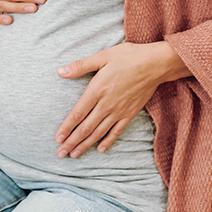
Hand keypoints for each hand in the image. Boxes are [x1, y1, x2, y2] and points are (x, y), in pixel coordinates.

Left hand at [54, 41, 190, 157]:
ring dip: (85, 145)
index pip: (77, 114)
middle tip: (60, 153)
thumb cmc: (127, 57)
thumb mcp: (102, 56)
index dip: (66, 128)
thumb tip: (60, 72)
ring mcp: (119, 111)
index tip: (57, 139)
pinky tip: (100, 149)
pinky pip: (116, 131)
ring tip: (74, 155)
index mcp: (97, 90)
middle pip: (86, 127)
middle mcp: (106, 104)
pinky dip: (107, 141)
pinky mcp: (130, 114)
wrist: (154, 64)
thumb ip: (80, 66)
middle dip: (72, 142)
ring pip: (99, 132)